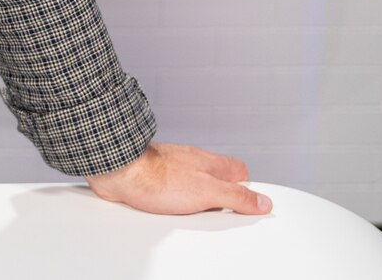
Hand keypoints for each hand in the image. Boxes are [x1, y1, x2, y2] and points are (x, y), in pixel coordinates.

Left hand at [83, 141, 271, 215]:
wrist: (118, 172)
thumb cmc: (157, 177)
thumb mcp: (208, 192)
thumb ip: (236, 196)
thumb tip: (262, 202)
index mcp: (212, 163)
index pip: (241, 173)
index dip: (246, 191)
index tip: (249, 208)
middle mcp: (193, 164)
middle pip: (218, 184)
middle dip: (218, 203)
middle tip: (215, 217)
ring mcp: (174, 171)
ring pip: (194, 191)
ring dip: (194, 206)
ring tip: (189, 217)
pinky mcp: (156, 180)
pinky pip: (172, 195)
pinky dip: (174, 206)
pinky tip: (169, 213)